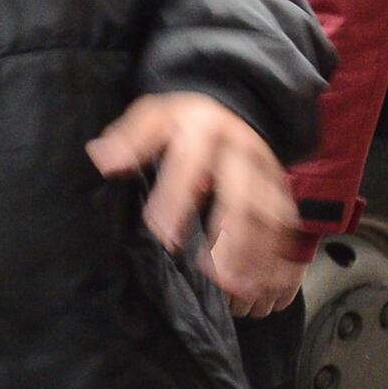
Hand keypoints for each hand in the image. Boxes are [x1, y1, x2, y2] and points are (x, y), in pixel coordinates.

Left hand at [87, 93, 307, 311]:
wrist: (234, 102)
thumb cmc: (185, 120)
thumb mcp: (154, 115)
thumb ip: (130, 138)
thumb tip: (103, 159)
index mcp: (205, 129)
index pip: (190, 166)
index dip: (177, 199)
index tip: (162, 233)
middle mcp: (241, 149)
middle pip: (241, 194)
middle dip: (231, 235)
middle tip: (216, 273)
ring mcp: (265, 168)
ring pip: (268, 213)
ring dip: (257, 251)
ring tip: (242, 286)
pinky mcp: (279, 185)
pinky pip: (284, 222)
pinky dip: (277, 252)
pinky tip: (264, 280)